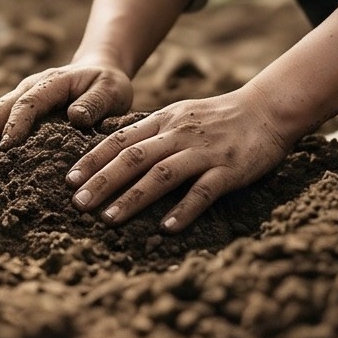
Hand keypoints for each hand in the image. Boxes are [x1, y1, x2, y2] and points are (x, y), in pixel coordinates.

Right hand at [0, 63, 132, 162]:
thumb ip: (96, 103)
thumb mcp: (112, 90)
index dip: (14, 126)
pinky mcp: (14, 108)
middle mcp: (28, 88)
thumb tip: (76, 118)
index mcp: (50, 83)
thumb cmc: (107, 84)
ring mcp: (18, 96)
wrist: (98, 69)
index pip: (27, 104)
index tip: (5, 149)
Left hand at [66, 83, 293, 232]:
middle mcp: (178, 134)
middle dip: (102, 182)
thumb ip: (148, 131)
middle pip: (133, 158)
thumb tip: (109, 148)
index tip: (70, 180)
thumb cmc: (217, 118)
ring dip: (133, 198)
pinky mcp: (229, 169)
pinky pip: (204, 191)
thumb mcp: (178, 115)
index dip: (93, 160)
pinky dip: (184, 209)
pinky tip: (167, 228)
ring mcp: (204, 152)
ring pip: (162, 174)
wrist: (267, 109)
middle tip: (78, 204)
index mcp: (163, 121)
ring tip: (109, 219)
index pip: (120, 140)